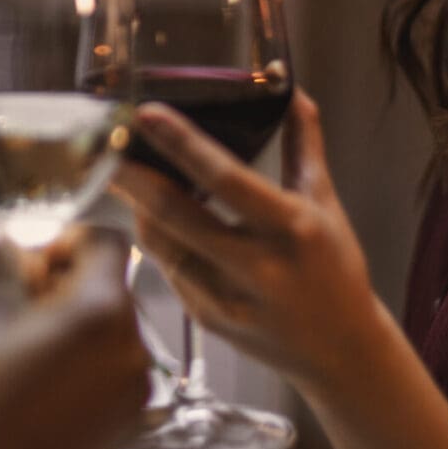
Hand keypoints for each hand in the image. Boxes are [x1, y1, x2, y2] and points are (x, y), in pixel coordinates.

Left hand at [111, 90, 378, 391]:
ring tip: (123, 174)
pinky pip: (169, 270)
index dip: (182, 144)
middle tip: (106, 147)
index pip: (226, 178)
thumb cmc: (335, 272)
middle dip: (133, 178)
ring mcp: (227, 299)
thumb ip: (304, 148)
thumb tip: (294, 95)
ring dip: (138, 207)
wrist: (341, 353)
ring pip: (163, 244)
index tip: (148, 115)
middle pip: (177, 215)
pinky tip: (151, 217)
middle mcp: (257, 267)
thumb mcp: (327, 205)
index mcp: (291, 229)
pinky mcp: (207, 320)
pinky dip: (158, 239)